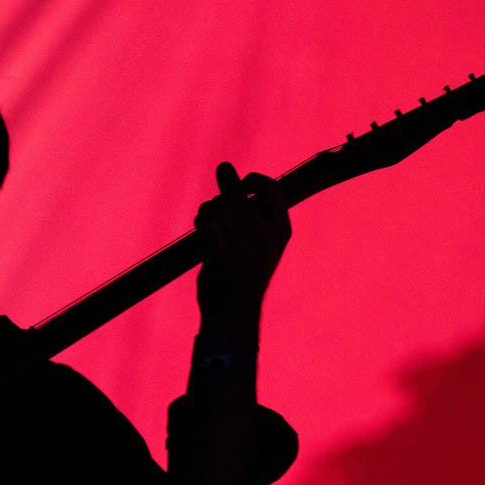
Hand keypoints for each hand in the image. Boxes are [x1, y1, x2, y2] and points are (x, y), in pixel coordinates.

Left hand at [194, 162, 290, 350]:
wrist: (233, 314)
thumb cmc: (243, 273)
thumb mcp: (259, 242)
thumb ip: (250, 212)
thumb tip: (226, 170)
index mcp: (282, 232)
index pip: (271, 189)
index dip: (253, 179)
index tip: (243, 183)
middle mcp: (268, 241)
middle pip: (239, 198)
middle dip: (226, 189)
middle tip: (222, 174)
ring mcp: (248, 253)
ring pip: (220, 210)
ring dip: (208, 209)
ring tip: (207, 218)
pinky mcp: (226, 262)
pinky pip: (209, 226)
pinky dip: (202, 221)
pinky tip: (202, 225)